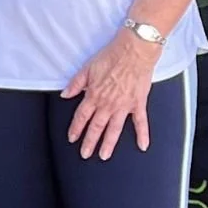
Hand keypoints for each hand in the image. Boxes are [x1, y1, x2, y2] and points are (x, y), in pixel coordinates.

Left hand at [63, 28, 161, 158]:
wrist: (134, 51)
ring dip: (109, 144)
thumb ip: (76, 84)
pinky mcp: (138, 103)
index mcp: (93, 95)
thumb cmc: (111, 56)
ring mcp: (124, 105)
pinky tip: (143, 146)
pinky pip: (141, 122)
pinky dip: (142, 134)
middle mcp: (108, 103)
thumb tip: (64, 95)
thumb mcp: (87, 68)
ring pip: (114, 129)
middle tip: (85, 154)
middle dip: (89, 142)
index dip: (76, 128)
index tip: (72, 138)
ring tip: (104, 156)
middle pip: (96, 126)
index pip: (81, 116)